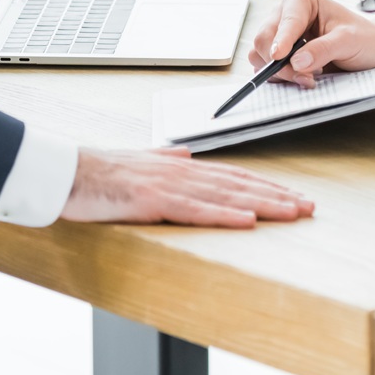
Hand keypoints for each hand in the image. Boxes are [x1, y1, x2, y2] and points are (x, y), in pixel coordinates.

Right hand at [59, 148, 314, 227]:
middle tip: (308, 207)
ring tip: (292, 212)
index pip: (233, 177)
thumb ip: (162, 158)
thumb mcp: (136, 162)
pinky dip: (225, 215)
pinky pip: (196, 211)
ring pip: (226, 197)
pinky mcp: (153, 201)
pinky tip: (249, 220)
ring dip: (263, 205)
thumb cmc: (97, 171)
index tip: (292, 195)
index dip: (265, 185)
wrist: (65, 171)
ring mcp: (168, 186)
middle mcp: (181, 172)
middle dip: (277, 196)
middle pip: (239, 185)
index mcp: (178, 167)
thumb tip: (184, 154)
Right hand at [247, 0, 374, 87]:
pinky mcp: (278, 53)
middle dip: (281, 63)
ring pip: (260, 55)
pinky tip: (303, 77)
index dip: (281, 40)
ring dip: (280, 72)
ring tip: (309, 76)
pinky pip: (266, 67)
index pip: (284, 22)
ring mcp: (279, 34)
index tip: (279, 55)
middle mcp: (285, 14)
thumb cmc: (362, 37)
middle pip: (264, 40)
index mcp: (300, 0)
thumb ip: (323, 49)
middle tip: (305, 76)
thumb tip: (297, 61)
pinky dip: (281, 77)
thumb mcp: (349, 41)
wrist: (370, 49)